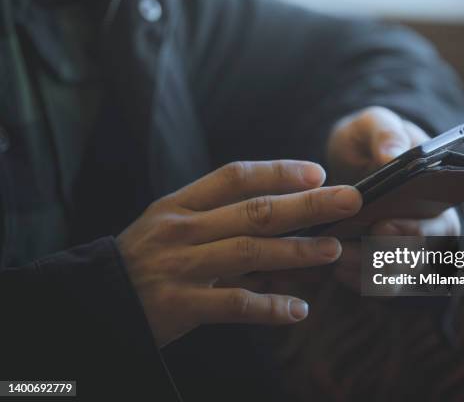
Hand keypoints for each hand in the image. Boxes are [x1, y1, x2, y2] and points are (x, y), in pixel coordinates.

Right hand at [117, 160, 361, 345]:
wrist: (96, 299)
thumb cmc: (144, 258)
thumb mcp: (170, 224)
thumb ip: (217, 218)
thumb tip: (281, 217)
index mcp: (181, 204)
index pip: (236, 177)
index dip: (279, 172)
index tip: (317, 173)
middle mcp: (183, 229)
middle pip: (255, 211)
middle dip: (307, 206)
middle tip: (349, 200)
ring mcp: (181, 266)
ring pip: (250, 253)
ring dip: (297, 251)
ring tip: (332, 250)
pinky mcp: (180, 305)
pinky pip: (234, 304)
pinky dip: (269, 307)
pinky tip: (297, 310)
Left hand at [326, 107, 460, 289]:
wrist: (354, 159)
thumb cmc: (370, 141)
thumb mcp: (374, 124)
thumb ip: (385, 132)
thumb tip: (392, 154)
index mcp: (440, 198)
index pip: (443, 227)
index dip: (416, 233)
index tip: (383, 226)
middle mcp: (431, 232)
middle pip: (419, 261)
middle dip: (382, 257)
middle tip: (345, 248)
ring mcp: (409, 254)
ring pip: (396, 280)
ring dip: (364, 272)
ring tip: (334, 256)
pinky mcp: (386, 270)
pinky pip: (376, 287)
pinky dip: (356, 280)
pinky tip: (335, 267)